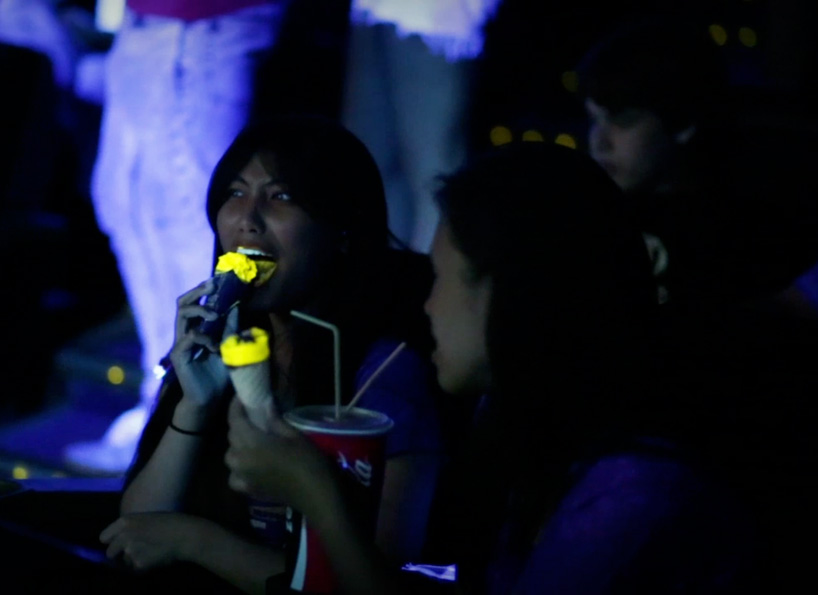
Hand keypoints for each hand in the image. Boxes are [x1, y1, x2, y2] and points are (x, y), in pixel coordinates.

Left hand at [99, 512, 202, 570]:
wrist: (185, 534)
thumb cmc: (170, 522)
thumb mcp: (146, 518)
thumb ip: (130, 529)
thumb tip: (118, 543)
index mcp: (125, 521)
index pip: (104, 537)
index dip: (111, 541)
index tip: (118, 544)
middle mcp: (123, 535)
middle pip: (110, 553)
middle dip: (119, 554)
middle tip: (135, 551)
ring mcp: (130, 551)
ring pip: (125, 561)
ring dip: (133, 560)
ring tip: (150, 552)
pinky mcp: (138, 563)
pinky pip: (136, 568)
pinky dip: (143, 566)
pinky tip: (155, 558)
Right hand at [169, 279, 231, 407]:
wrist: (210, 399)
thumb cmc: (219, 373)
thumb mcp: (230, 346)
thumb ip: (231, 327)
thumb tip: (237, 305)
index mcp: (197, 328)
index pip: (196, 302)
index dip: (204, 289)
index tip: (219, 279)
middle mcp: (185, 332)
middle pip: (183, 303)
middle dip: (197, 291)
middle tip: (213, 285)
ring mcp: (180, 343)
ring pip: (182, 315)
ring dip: (201, 311)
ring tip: (216, 315)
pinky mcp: (178, 356)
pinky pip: (187, 338)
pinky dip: (203, 338)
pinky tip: (214, 347)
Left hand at [225, 398, 333, 512]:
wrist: (316, 494)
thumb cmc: (308, 461)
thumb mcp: (294, 436)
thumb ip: (275, 421)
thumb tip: (265, 405)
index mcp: (252, 443)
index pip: (235, 420)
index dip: (235, 406)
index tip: (241, 396)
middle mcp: (242, 459)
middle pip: (232, 437)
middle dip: (239, 424)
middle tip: (252, 416)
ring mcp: (244, 477)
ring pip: (230, 457)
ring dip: (237, 446)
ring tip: (251, 440)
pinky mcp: (250, 490)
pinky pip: (234, 477)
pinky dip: (238, 469)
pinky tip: (249, 466)